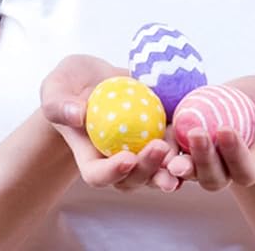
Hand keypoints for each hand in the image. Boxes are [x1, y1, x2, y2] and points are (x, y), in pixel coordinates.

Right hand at [39, 54, 183, 192]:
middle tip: (160, 148)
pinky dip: (186, 145)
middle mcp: (116, 159)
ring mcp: (139, 149)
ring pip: (158, 169)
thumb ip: (59, 103)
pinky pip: (174, 145)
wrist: (92, 77)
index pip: (98, 175)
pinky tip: (198, 136)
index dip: (112, 173)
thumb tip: (76, 114)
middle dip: (149, 169)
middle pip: (133, 177)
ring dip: (172, 167)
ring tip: (184, 159)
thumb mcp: (55, 88)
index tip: (125, 158)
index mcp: (89, 156)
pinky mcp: (158, 133)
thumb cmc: (68, 85)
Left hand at [165, 76, 254, 190]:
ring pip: (189, 174)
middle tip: (198, 134)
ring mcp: (202, 163)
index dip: (235, 154)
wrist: (242, 98)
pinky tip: (153, 146)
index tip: (227, 130)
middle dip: (205, 160)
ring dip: (180, 166)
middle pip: (213, 178)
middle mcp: (226, 170)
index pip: (245, 169)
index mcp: (253, 164)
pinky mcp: (182, 149)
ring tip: (171, 155)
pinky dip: (160, 158)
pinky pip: (169, 159)